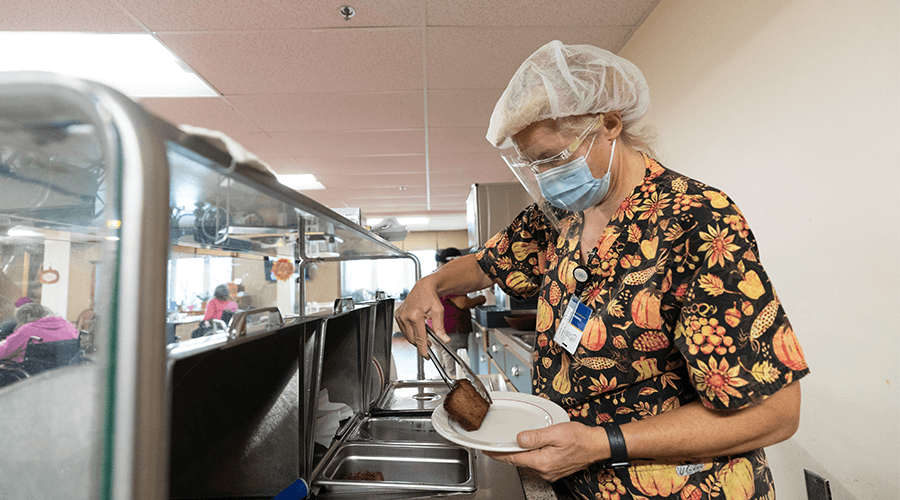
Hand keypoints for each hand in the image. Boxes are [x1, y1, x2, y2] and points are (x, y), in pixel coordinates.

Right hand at [394, 276, 450, 357]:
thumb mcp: (438, 311)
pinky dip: (411, 332)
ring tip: (425, 335)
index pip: (419, 339)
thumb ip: (440, 327)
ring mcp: (400, 316)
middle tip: (430, 344)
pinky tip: (417, 328)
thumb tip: (444, 339)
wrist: (423, 287)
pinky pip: (404, 330)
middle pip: (413, 339)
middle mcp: (405, 316)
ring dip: (416, 338)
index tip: (426, 356)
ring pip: (408, 336)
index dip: (423, 350)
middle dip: (421, 344)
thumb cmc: (430, 296)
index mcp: (415, 316)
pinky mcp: (397, 316)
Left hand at [484, 421, 607, 481]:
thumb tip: (519, 438)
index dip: (499, 454)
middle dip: (509, 452)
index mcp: (542, 461)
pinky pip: (538, 463)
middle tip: (498, 444)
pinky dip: (533, 455)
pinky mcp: (554, 470)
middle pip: (519, 460)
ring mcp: (550, 472)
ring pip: (529, 461)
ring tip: (516, 442)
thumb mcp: (556, 432)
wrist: (597, 445)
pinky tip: (534, 447)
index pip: (513, 458)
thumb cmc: (581, 438)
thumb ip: (536, 436)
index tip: (488, 450)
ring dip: (522, 453)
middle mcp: (544, 470)